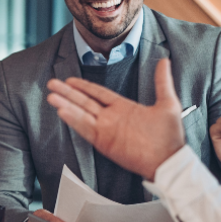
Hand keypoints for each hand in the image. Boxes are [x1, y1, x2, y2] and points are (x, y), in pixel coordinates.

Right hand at [47, 58, 184, 180]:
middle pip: (84, 101)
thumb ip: (162, 82)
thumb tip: (165, 61)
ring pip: (81, 113)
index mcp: (123, 107)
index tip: (70, 79)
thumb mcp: (168, 104)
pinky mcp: (104, 141)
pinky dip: (74, 120)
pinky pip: (85, 128)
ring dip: (66, 105)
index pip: (98, 93)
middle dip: (67, 92)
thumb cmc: (170, 136)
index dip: (83, 86)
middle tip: (52, 84)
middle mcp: (111, 117)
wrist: (169, 161)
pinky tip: (62, 111)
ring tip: (51, 96)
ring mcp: (106, 129)